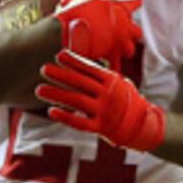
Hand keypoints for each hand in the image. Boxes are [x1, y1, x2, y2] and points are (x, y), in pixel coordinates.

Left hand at [37, 49, 165, 151]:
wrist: (143, 124)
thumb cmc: (126, 100)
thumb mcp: (119, 82)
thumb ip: (102, 74)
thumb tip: (83, 61)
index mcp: (112, 80)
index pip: (90, 68)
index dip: (73, 61)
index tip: (58, 55)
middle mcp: (107, 94)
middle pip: (80, 82)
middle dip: (60, 75)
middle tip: (43, 69)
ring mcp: (104, 111)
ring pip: (76, 101)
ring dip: (57, 94)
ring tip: (39, 90)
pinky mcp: (101, 127)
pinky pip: (80, 122)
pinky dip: (65, 117)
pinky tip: (51, 111)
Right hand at [54, 0, 141, 68]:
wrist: (69, 33)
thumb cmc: (73, 12)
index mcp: (119, 8)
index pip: (133, 2)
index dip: (133, 2)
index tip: (136, 1)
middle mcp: (124, 27)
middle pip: (137, 32)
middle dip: (131, 33)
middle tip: (125, 33)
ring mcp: (119, 43)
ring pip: (130, 50)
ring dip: (124, 50)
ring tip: (118, 51)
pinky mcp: (111, 57)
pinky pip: (116, 65)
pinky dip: (113, 67)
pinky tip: (111, 69)